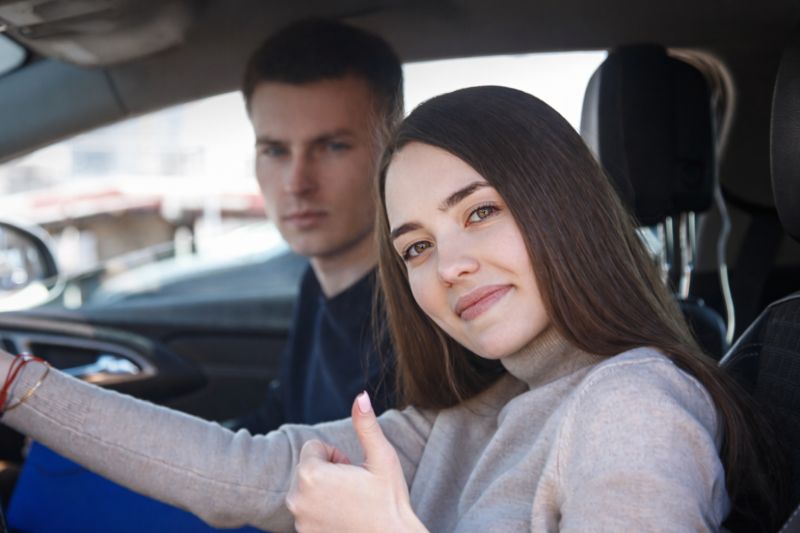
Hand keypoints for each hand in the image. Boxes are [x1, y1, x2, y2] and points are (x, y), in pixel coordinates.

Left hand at [286, 392, 426, 532]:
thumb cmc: (389, 501)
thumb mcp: (382, 457)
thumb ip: (366, 425)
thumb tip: (361, 396)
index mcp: (311, 475)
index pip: (313, 447)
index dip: (337, 455)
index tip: (353, 470)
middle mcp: (296, 498)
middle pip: (308, 468)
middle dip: (328, 472)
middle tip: (353, 487)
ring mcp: (298, 520)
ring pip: (307, 489)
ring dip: (324, 491)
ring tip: (350, 503)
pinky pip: (307, 510)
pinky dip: (321, 511)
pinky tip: (344, 518)